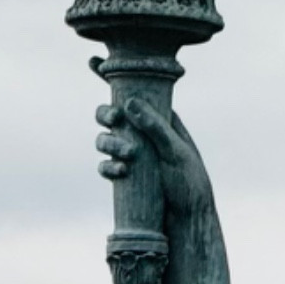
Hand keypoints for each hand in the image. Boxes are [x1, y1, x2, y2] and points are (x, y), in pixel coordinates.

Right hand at [94, 83, 214, 222]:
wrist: (189, 222)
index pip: (135, 92)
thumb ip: (154, 126)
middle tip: (115, 120)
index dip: (111, 77)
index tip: (94, 62)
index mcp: (159, 119)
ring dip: (109, 143)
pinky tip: (120, 172)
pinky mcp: (124, 179)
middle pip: (111, 114)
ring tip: (128, 155)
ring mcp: (131, 156)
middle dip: (106, 115)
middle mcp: (142, 135)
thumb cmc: (190, 183)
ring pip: (105, 140)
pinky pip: (105, 166)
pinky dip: (107, 167)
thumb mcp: (176, 151)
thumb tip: (129, 103)